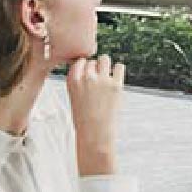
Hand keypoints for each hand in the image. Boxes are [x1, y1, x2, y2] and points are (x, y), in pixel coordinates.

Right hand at [66, 55, 124, 176]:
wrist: (95, 133)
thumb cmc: (84, 116)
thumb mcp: (74, 95)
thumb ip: (80, 80)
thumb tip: (91, 64)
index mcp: (72, 80)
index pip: (80, 61)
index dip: (85, 67)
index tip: (88, 76)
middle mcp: (86, 77)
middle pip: (93, 60)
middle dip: (96, 68)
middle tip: (98, 81)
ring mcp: (102, 80)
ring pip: (105, 59)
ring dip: (106, 65)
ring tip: (106, 77)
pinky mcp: (116, 84)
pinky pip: (119, 67)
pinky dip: (118, 71)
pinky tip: (116, 79)